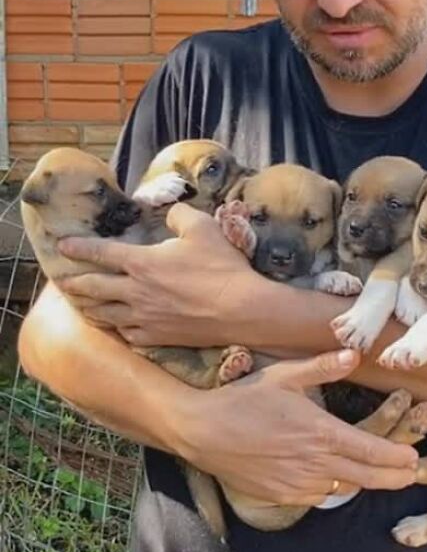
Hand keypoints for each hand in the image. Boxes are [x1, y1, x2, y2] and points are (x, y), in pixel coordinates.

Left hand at [57, 203, 265, 347]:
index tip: (63, 245)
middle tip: (61, 280)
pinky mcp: (156, 337)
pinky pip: (126, 334)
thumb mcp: (203, 227)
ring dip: (88, 307)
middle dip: (73, 283)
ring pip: (103, 314)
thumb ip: (179, 215)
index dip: (78, 248)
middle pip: (92, 288)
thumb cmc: (222, 267)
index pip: (100, 253)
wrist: (241, 310)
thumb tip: (170, 214)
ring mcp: (143, 318)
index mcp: (141, 262)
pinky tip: (116, 325)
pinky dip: (115, 328)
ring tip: (80, 303)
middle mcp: (135, 292)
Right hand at [173, 349, 418, 504]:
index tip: (414, 459)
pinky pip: (318, 495)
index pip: (373, 450)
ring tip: (376, 474)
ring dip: (362, 481)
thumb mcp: (283, 375)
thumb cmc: (243, 399)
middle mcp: (315, 463)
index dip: (398, 458)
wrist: (201, 431)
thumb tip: (354, 353)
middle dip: (394, 477)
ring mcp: (299, 483)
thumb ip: (322, 366)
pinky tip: (334, 476)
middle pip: (368, 478)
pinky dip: (331, 487)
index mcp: (321, 432)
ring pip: (344, 488)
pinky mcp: (283, 496)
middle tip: (410, 474)